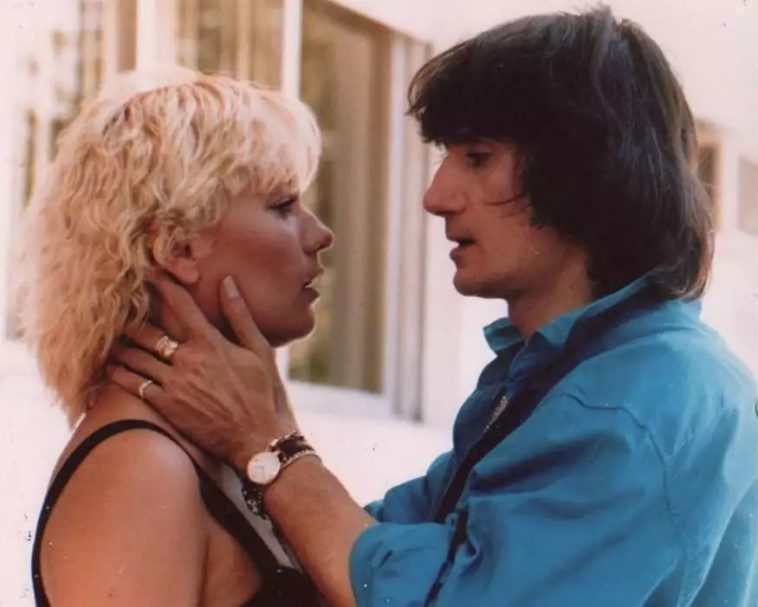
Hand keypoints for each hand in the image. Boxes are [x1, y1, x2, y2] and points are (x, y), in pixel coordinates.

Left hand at [108, 275, 296, 469]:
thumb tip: (227, 282)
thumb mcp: (260, 351)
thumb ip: (240, 315)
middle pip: (149, 332)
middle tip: (118, 309)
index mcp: (211, 344)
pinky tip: (112, 367)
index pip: (181, 306)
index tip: (150, 275)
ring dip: (121, 345)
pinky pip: (134, 385)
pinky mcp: (166, 407)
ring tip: (111, 337)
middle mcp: (188, 361)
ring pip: (136, 357)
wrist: (259, 440)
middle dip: (133, 319)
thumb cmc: (265, 395)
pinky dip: (119, 373)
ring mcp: (175, 385)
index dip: (163, 287)